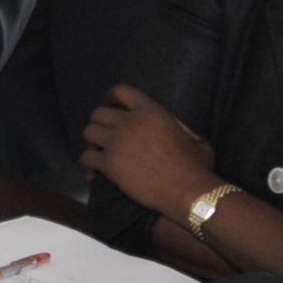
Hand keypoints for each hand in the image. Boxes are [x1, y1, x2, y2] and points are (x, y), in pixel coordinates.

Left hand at [78, 83, 218, 218]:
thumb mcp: (192, 136)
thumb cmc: (196, 165)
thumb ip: (176, 126)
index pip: (121, 91)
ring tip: (98, 150)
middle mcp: (129, 123)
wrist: (188, 191)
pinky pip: (86, 157)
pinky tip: (94, 172)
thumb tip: (171, 127)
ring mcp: (116, 143)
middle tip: (105, 134)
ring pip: (88, 132)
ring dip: (91, 141)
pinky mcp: (109, 164)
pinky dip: (88, 164)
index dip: (110, 96)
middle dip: (99, 123)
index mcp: (150, 111)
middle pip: (98, 113)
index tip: (109, 103)